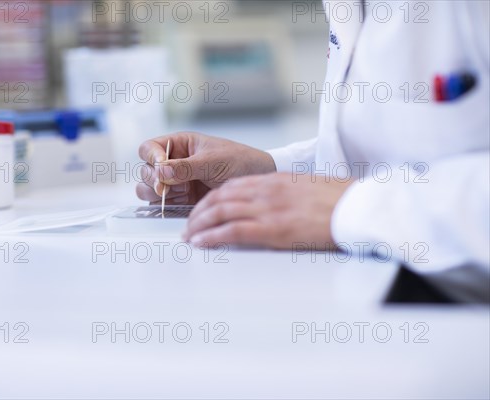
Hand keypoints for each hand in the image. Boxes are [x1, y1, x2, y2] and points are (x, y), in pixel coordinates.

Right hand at [136, 132, 275, 204]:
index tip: (161, 167)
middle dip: (152, 179)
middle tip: (164, 188)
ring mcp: (176, 183)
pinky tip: (173, 206)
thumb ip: (186, 166)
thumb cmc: (240, 162)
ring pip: (148, 189)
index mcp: (180, 145)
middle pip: (145, 170)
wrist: (259, 181)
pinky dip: (162, 207)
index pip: (150, 148)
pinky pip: (161, 205)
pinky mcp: (181, 201)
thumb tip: (161, 169)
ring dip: (153, 194)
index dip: (151, 157)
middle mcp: (174, 163)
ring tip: (169, 196)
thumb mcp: (213, 161)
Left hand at [183, 173, 352, 249]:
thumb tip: (276, 204)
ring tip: (189, 236)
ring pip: (221, 213)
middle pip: (219, 198)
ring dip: (200, 225)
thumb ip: (285, 194)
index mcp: (274, 180)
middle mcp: (266, 191)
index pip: (231, 187)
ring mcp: (268, 209)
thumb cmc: (340, 199)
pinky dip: (213, 237)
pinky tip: (202, 243)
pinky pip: (233, 232)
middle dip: (199, 213)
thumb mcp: (308, 188)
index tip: (202, 209)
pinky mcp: (274, 229)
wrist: (359, 206)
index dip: (211, 199)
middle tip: (189, 226)